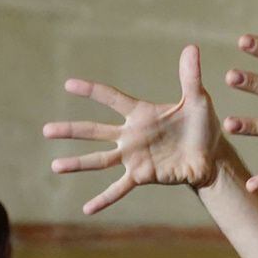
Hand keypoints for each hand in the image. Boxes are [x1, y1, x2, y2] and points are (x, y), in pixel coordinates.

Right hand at [44, 45, 223, 213]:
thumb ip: (190, 76)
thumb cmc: (202, 126)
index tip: (69, 84)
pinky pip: (119, 188)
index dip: (91, 91)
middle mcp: (132, 135)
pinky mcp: (142, 175)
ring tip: (55, 166)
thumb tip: (191, 47)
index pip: (111, 98)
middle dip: (71, 130)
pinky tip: (87, 210)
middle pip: (95, 130)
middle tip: (46, 130)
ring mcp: (134, 157)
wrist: (211, 157)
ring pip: (100, 159)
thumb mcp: (198, 100)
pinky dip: (104, 199)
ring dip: (78, 163)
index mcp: (141, 114)